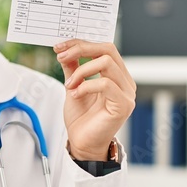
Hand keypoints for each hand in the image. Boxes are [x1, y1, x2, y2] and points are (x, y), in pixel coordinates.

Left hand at [54, 39, 135, 160]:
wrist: (82, 143)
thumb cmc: (81, 118)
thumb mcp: (73, 86)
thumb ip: (72, 67)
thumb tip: (65, 49)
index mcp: (116, 75)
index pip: (103, 48)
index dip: (81, 43)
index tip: (59, 46)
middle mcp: (125, 81)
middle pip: (107, 49)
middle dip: (81, 49)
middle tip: (61, 57)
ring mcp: (127, 93)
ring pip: (106, 63)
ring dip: (81, 71)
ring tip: (69, 84)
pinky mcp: (123, 105)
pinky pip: (106, 84)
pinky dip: (86, 86)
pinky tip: (75, 94)